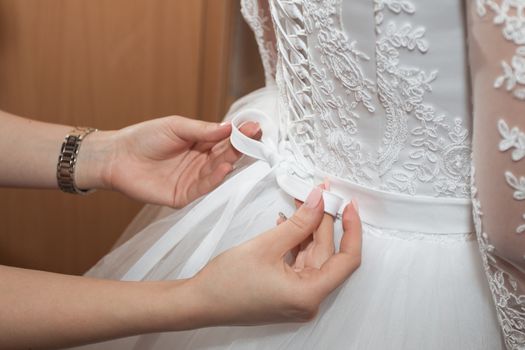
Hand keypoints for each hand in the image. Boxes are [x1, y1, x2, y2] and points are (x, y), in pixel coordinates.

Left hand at [76, 116, 260, 207]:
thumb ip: (202, 130)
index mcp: (199, 143)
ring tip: (240, 152)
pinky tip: (224, 168)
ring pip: (217, 172)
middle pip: (225, 155)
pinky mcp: (184, 195)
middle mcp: (200, 162)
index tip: (253, 127)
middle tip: (254, 138)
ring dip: (230, 162)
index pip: (224, 139)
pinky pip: (203, 188)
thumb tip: (229, 127)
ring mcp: (193, 179)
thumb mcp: (176, 127)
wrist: (116, 157)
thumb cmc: (144, 138)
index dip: (239, 134)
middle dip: (240, 146)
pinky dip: (215, 179)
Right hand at [184, 187, 361, 326]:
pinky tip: (286, 223)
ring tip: (299, 204)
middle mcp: (307, 299)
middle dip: (322, 221)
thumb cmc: (226, 284)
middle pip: (326, 253)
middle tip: (317, 194)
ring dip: (306, 229)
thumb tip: (318, 202)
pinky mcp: (286, 291)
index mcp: (308, 294)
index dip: (351, 229)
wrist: (199, 302)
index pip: (347, 260)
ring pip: (312, 255)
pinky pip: (299, 261)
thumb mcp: (266, 246)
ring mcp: (296, 296)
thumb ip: (298, 222)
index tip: (348, 206)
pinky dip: (295, 242)